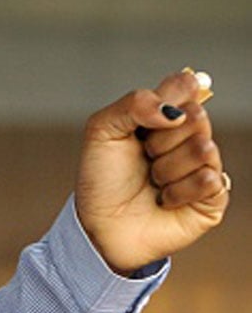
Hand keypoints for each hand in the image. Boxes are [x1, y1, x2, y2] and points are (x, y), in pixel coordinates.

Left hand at [75, 70, 228, 274]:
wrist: (100, 225)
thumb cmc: (101, 180)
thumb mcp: (102, 131)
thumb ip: (134, 103)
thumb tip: (173, 111)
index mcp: (164, 116)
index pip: (186, 87)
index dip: (167, 102)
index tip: (145, 122)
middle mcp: (188, 137)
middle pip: (198, 115)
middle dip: (161, 139)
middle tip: (144, 156)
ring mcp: (203, 166)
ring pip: (204, 148)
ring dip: (167, 168)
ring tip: (152, 181)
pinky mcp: (213, 197)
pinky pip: (209, 179)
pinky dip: (178, 191)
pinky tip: (165, 201)